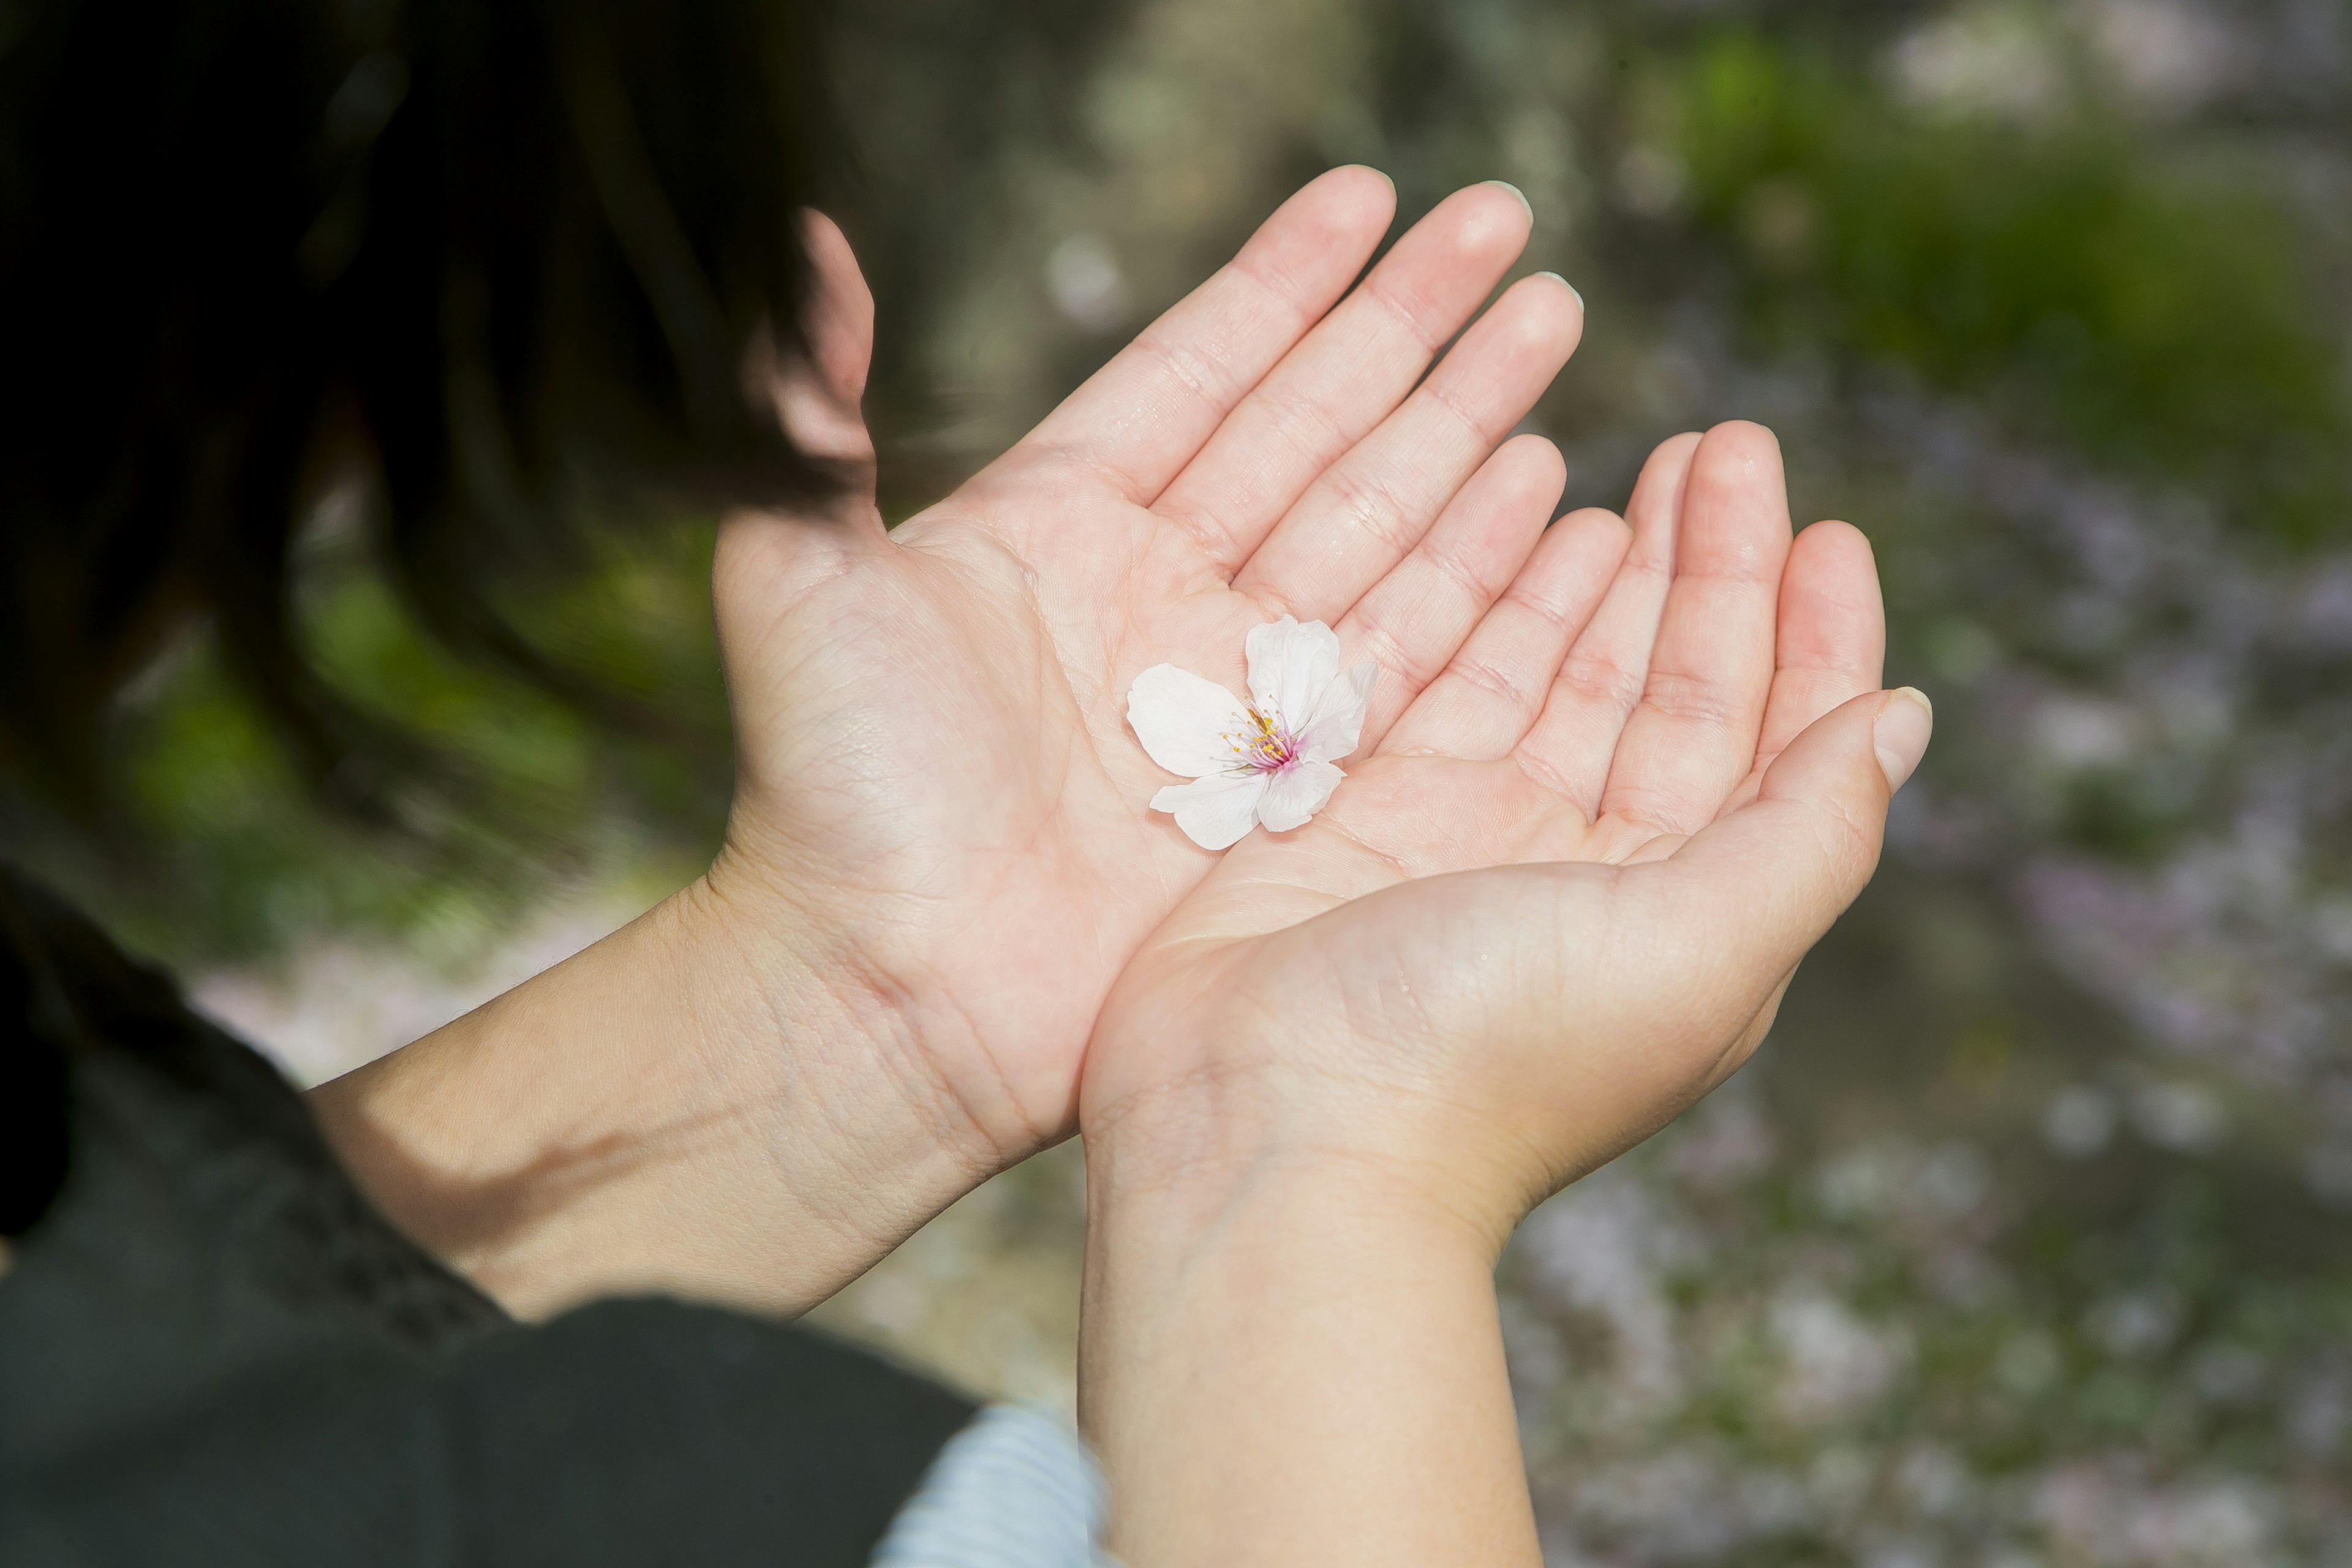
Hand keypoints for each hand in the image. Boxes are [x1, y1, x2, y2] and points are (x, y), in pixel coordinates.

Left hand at [320, 170, 1596, 1317]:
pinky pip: (1408, 655)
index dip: (1284, 281)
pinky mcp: (1288, 787)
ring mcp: (1231, 693)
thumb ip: (810, 415)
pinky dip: (1480, 576)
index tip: (1370, 195)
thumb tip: (797, 251)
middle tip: (1513, 228)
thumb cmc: (825, 796)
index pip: (1197, 370)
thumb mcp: (792, 581)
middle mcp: (1156, 595)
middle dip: (1415, 328)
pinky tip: (1547, 497)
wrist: (881, 997)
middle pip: (1315, 427)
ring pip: (1379, 524)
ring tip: (1554, 327)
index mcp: (1054, 526)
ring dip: (1468, 428)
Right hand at [1075, 422, 1926, 1567]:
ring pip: (1562, 668)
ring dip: (1613, 569)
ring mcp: (1466, 837)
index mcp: (1684, 912)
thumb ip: (1811, 831)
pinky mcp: (1358, 813)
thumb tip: (1904, 720)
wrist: (1264, 1135)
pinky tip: (1526, 528)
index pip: (1776, 744)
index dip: (1814, 637)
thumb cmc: (1491, 1055)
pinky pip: (1444, 674)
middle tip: (1729, 444)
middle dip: (1712, 567)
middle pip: (1672, 686)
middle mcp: (1585, 871)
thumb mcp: (1701, 947)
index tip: (1829, 528)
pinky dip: (1492, 601)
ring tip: (1650, 466)